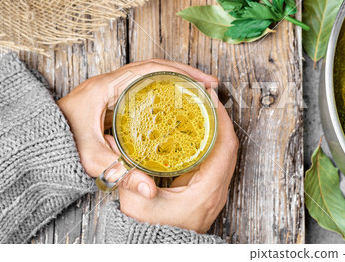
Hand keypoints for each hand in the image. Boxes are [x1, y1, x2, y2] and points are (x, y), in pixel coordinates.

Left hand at [57, 59, 218, 177]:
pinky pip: (143, 86)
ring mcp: (112, 88)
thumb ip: (118, 172)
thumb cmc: (61, 140)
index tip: (202, 82)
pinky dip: (163, 89)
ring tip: (197, 90)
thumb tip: (148, 189)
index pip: (151, 69)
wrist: (39, 138)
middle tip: (208, 85)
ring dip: (175, 79)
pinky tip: (175, 101)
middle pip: (156, 67)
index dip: (181, 73)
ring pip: (150, 74)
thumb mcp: (90, 156)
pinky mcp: (113, 97)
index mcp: (108, 86)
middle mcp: (111, 81)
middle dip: (185, 73)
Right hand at [118, 92, 237, 232]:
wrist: (165, 251)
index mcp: (207, 190)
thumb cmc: (155, 233)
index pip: (225, 147)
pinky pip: (215, 159)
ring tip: (202, 109)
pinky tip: (196, 131)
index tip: (211, 100)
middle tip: (205, 98)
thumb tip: (115, 148)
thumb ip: (128, 177)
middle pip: (228, 146)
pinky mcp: (208, 189)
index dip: (221, 119)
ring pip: (224, 152)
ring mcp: (214, 189)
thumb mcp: (136, 205)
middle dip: (219, 118)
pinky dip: (210, 142)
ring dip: (216, 129)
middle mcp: (217, 189)